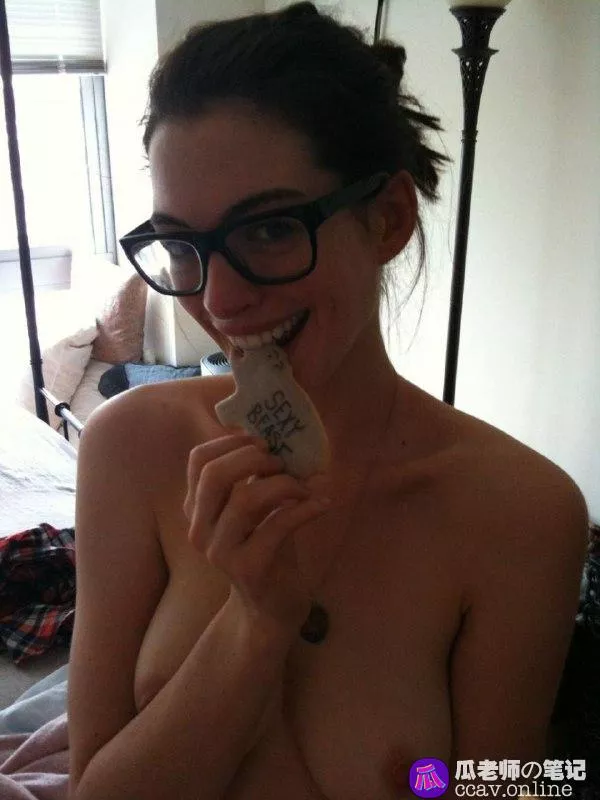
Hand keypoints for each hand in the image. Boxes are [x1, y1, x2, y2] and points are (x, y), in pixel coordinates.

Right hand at [184, 433, 330, 638]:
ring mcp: (221, 551)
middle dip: (253, 458)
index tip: (262, 442)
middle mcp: (199, 530)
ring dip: (283, 484)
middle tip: (282, 461)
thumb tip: (281, 436)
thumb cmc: (266, 548)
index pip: (198, 461)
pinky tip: (324, 502)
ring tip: (305, 486)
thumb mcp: (256, 509)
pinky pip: (278, 525)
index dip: (230, 442)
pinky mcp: (249, 568)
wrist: (271, 607)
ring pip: (245, 499)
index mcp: (197, 509)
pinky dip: (305, 508)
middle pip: (215, 475)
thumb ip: (256, 477)